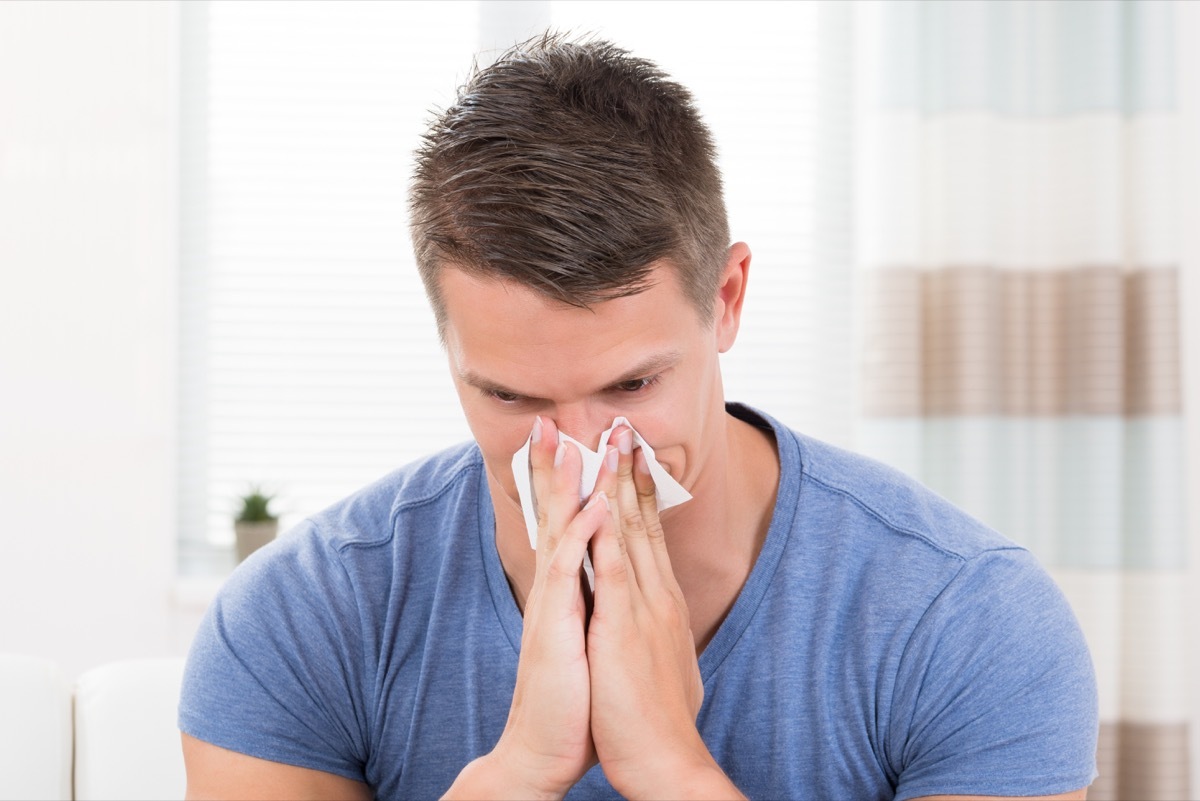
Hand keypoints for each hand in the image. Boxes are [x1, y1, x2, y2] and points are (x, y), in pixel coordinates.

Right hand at [446, 417, 605, 799]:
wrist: (544, 750)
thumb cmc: (569, 699)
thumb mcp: (583, 641)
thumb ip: (587, 606)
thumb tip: (598, 584)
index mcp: (566, 592)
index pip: (567, 524)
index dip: (569, 484)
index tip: (574, 443)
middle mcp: (555, 590)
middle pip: (553, 515)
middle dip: (552, 467)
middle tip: (550, 421)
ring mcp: (552, 605)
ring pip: (557, 531)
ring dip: (562, 485)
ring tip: (565, 441)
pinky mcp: (556, 626)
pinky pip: (569, 571)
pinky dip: (580, 536)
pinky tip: (590, 506)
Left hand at [586, 428, 741, 798]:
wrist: (665, 762)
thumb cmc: (654, 720)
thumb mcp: (661, 664)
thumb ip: (656, 632)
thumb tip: (658, 619)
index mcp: (661, 604)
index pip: (648, 535)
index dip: (639, 493)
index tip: (631, 456)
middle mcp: (656, 596)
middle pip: (641, 521)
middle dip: (631, 471)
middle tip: (623, 426)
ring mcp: (643, 608)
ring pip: (628, 532)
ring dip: (619, 483)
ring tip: (612, 441)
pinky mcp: (624, 626)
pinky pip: (612, 567)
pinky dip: (605, 529)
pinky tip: (598, 498)